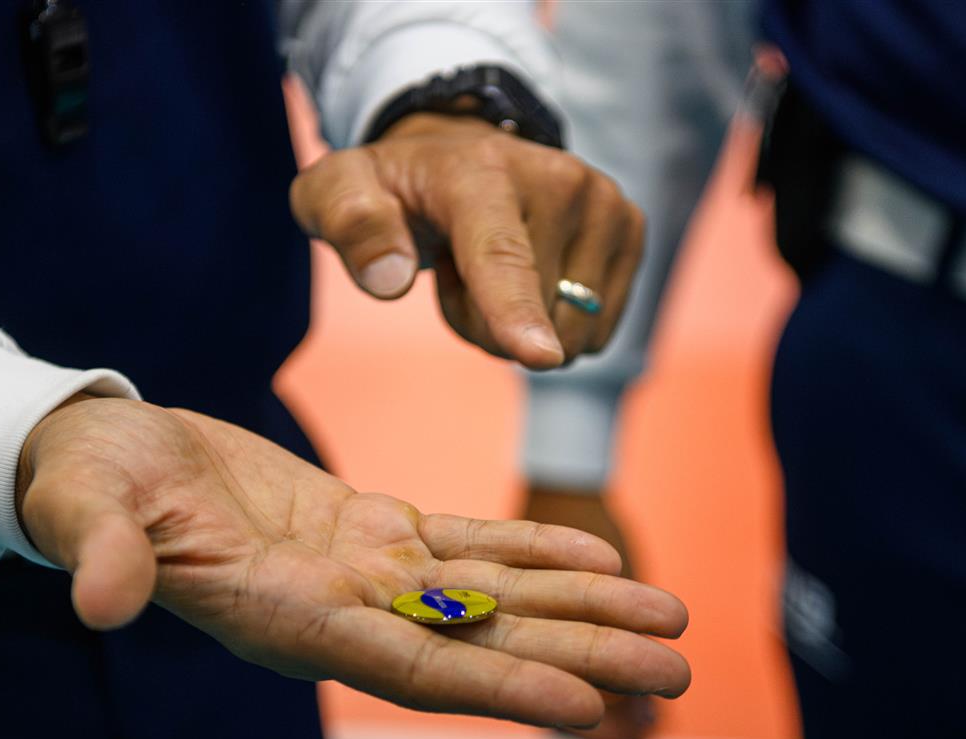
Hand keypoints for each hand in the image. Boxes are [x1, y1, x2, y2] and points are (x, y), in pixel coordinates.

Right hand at [16, 396, 689, 728]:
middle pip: (475, 641)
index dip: (493, 685)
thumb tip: (104, 603)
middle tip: (678, 666)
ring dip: (578, 606)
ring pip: (488, 596)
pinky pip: (463, 544)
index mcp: (281, 616)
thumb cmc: (85, 486)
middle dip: (576, 655)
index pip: (403, 666)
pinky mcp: (365, 527)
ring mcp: (358, 571)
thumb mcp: (86, 508)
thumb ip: (105, 554)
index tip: (586, 705)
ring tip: (667, 615)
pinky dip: (530, 551)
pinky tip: (595, 555)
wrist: (104, 458)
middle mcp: (336, 610)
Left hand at [290, 113, 643, 368]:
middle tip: (455, 270)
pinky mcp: (630, 228)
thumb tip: (388, 279)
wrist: (454, 153)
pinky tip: (528, 274)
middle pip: (530, 320)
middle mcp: (556, 178)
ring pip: (570, 334)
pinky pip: (595, 331)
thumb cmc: (391, 188)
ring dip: (520, 326)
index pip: (499, 256)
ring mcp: (603, 201)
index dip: (514, 311)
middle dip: (483, 323)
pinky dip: (555, 322)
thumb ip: (348, 224)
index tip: (541, 357)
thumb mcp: (335, 194)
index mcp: (478, 171)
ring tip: (489, 270)